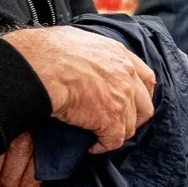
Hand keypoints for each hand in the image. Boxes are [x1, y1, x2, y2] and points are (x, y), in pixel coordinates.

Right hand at [2, 25, 156, 152]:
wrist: (41, 67)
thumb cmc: (48, 51)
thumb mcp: (79, 40)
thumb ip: (93, 54)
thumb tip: (84, 62)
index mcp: (119, 55)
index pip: (146, 78)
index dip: (141, 94)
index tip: (133, 103)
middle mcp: (127, 76)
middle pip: (144, 107)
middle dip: (134, 119)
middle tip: (118, 124)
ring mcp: (122, 98)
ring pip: (130, 126)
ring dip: (116, 133)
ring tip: (100, 135)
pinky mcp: (110, 119)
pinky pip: (114, 140)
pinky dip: (103, 146)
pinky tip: (92, 145)